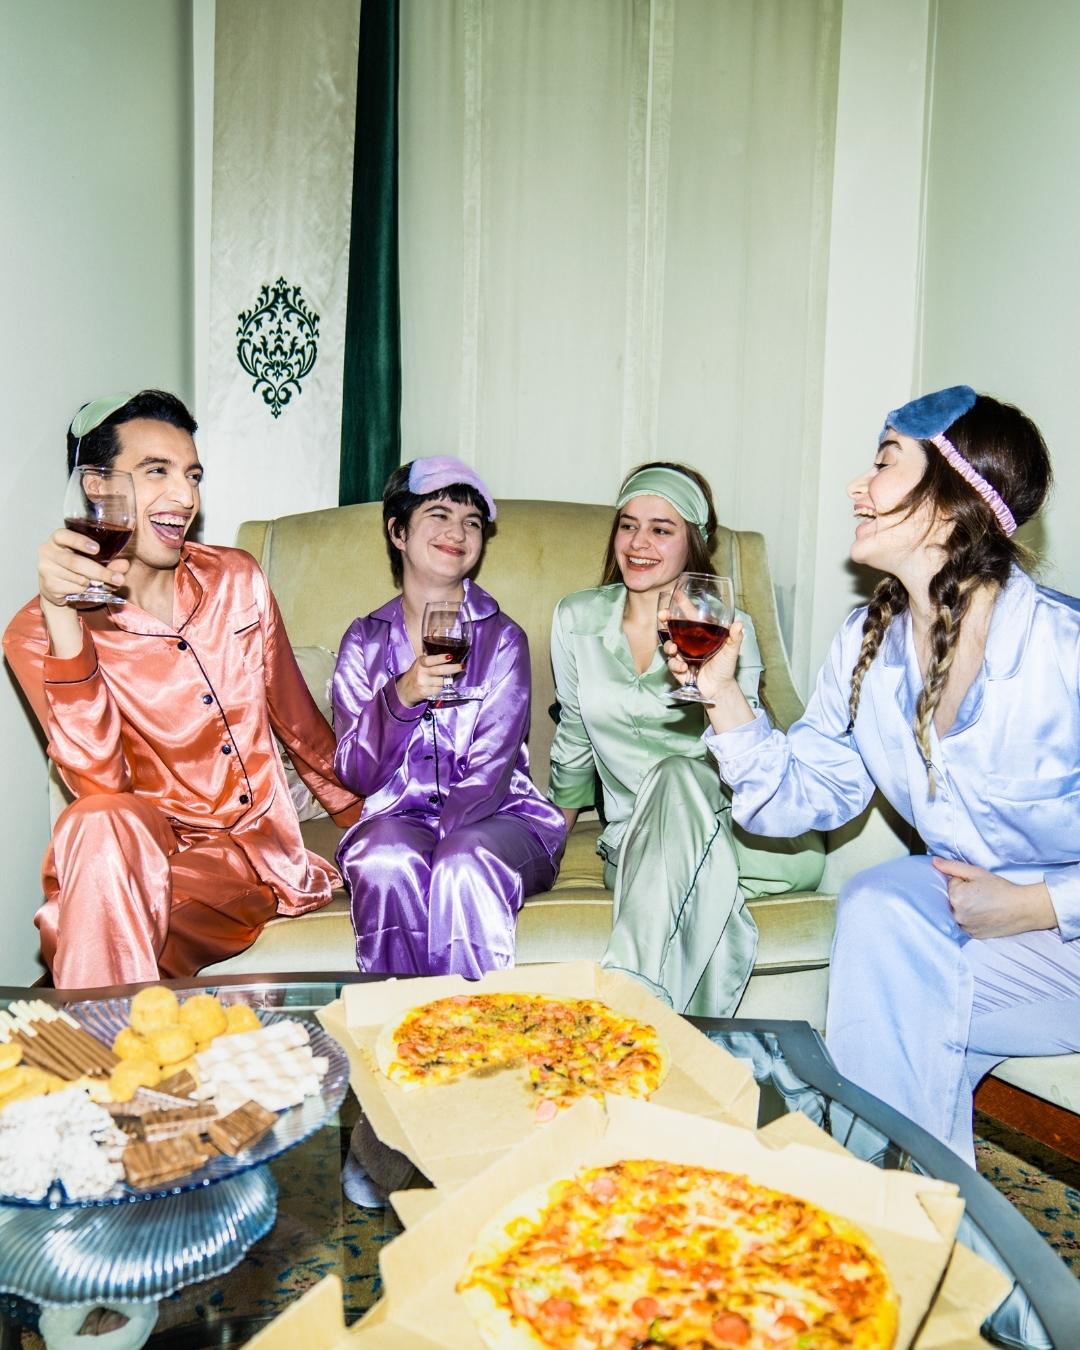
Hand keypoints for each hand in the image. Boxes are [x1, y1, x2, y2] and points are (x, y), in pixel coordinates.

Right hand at [38, 527, 129, 611]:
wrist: (57, 589)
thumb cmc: (77, 568)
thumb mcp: (93, 560)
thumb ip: (110, 562)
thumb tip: (124, 565)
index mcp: (58, 539)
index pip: (63, 535)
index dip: (80, 541)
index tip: (97, 549)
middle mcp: (47, 551)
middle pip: (75, 562)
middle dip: (99, 572)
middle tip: (117, 579)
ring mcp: (45, 569)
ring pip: (77, 578)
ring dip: (94, 584)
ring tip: (100, 584)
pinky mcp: (48, 586)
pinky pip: (73, 589)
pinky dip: (85, 591)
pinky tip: (84, 590)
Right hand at [395, 653, 464, 706]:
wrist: (405, 690)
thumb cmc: (416, 673)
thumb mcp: (420, 663)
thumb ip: (431, 659)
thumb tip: (450, 655)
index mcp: (420, 662)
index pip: (430, 660)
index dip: (440, 658)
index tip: (450, 656)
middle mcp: (421, 672)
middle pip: (440, 670)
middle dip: (453, 668)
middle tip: (462, 666)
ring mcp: (423, 683)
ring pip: (442, 681)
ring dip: (447, 680)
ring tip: (448, 678)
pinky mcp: (425, 692)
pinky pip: (439, 689)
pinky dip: (441, 688)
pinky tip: (439, 686)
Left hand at [932, 857, 1057, 937]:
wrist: (1023, 908)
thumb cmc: (1001, 888)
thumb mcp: (977, 872)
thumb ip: (952, 867)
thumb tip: (934, 862)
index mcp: (956, 898)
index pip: (951, 885)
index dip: (964, 882)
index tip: (978, 885)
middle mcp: (957, 915)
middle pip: (952, 899)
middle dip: (963, 895)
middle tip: (981, 896)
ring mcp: (965, 927)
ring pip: (957, 912)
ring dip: (965, 908)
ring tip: (983, 905)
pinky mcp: (973, 935)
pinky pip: (965, 924)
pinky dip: (970, 919)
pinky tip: (983, 915)